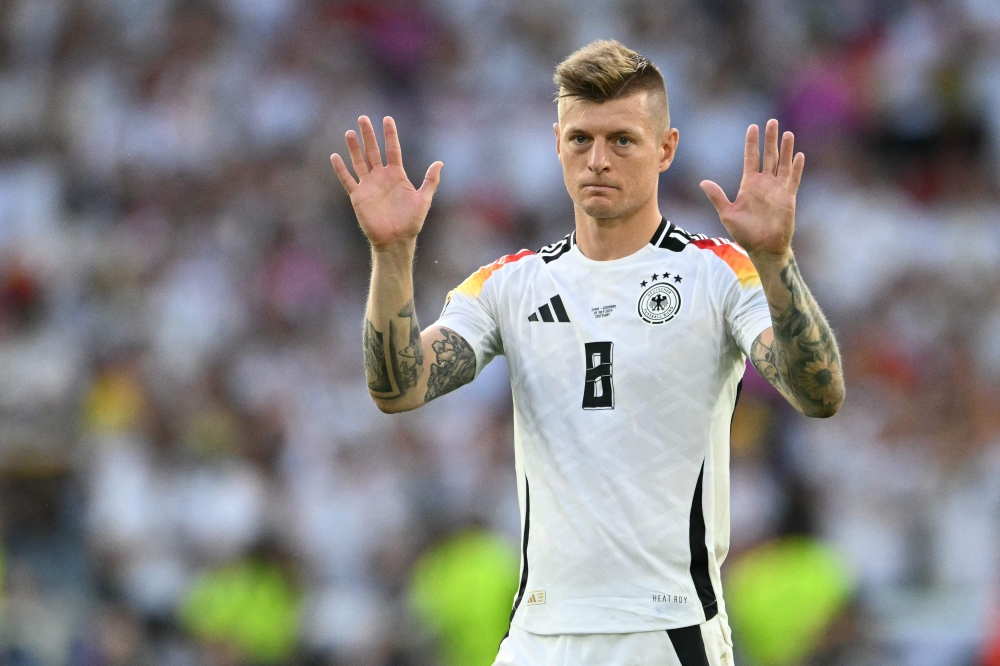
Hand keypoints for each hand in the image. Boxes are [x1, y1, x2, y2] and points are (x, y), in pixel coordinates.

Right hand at [331, 116, 443, 249]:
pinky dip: (341, 169)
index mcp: (397, 175)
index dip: (390, 135)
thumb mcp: (423, 199)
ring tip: (349, 132)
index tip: (387, 119)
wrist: (396, 240)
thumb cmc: (411, 222)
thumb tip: (440, 162)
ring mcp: (369, 185)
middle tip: (363, 118)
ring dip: (354, 147)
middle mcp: (381, 177)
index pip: (393, 149)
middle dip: (368, 135)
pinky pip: (347, 180)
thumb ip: (430, 181)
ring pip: (359, 161)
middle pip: (373, 151)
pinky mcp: (358, 196)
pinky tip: (335, 156)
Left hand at [699, 119, 803, 260]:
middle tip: (771, 122)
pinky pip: (793, 179)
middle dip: (770, 139)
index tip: (752, 127)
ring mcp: (777, 189)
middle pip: (768, 155)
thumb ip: (717, 197)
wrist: (763, 248)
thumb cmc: (745, 233)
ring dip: (785, 148)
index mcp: (748, 184)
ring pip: (782, 163)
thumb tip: (702, 182)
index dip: (751, 143)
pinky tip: (799, 155)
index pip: (750, 158)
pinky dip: (796, 167)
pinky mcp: (788, 197)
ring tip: (787, 133)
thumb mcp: (727, 214)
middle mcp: (764, 183)